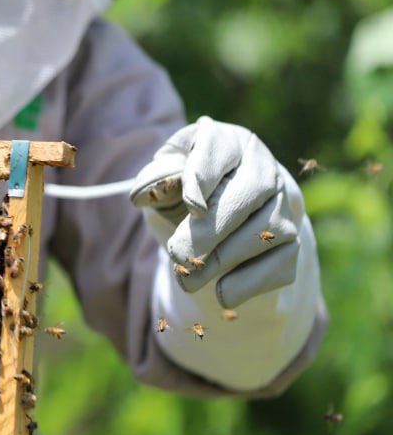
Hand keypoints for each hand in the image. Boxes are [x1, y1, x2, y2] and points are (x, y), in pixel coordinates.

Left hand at [130, 117, 304, 308]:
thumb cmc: (184, 190)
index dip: (205, 176)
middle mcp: (263, 168)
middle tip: (177, 255)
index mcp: (227, 142)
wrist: (217, 217)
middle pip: (251, 191)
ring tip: (187, 280)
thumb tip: (142, 194)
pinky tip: (220, 293)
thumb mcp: (164, 180)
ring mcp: (283, 205)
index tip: (191, 204)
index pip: (219, 148)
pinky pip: (280, 263)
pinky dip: (249, 282)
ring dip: (226, 260)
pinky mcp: (292, 242)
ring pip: (268, 230)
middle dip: (214, 228)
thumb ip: (156, 182)